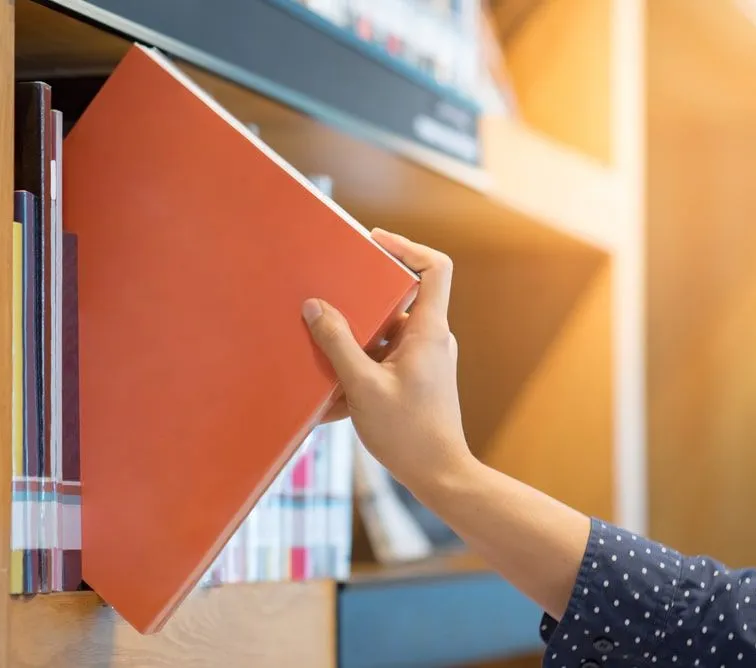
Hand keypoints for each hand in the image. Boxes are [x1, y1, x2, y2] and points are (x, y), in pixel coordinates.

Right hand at [302, 229, 472, 492]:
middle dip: (359, 302)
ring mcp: (424, 361)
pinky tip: (331, 400)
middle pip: (397, 300)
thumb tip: (315, 307)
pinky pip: (383, 363)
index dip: (406, 246)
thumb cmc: (408, 434)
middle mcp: (431, 340)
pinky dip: (358, 373)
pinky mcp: (415, 381)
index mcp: (428, 331)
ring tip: (319, 358)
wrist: (440, 476)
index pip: (435, 268)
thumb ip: (337, 344)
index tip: (373, 241)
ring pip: (384, 335)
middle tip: (327, 299)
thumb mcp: (363, 386)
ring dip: (352, 346)